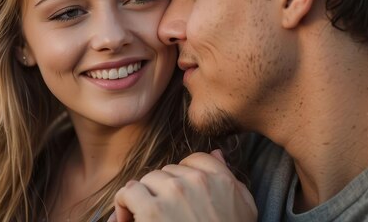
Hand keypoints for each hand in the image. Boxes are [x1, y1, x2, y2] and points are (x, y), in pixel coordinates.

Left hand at [108, 150, 256, 221]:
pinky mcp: (152, 210)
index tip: (179, 197)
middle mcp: (198, 182)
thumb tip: (216, 152)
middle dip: (162, 191)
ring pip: (146, 180)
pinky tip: (128, 220)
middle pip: (167, 172)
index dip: (183, 177)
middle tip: (162, 214)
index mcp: (221, 181)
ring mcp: (174, 193)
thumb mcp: (243, 210)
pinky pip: (128, 192)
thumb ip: (230, 179)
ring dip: (143, 199)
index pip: (195, 160)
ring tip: (145, 219)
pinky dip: (124, 206)